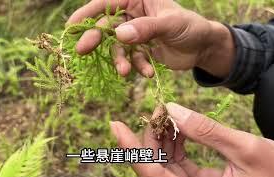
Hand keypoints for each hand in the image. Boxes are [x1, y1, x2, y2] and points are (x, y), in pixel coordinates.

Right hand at [68, 0, 234, 77]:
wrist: (202, 47)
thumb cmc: (190, 27)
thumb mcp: (170, 23)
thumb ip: (146, 28)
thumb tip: (119, 34)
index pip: (106, 3)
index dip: (86, 14)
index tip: (70, 27)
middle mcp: (131, 15)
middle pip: (105, 26)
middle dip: (95, 39)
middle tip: (82, 50)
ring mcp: (134, 34)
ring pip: (117, 47)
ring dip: (119, 60)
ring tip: (124, 72)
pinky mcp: (139, 50)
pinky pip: (131, 59)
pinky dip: (137, 67)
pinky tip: (147, 73)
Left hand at [110, 103, 273, 176]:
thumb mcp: (246, 150)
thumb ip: (208, 131)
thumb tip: (173, 109)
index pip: (152, 174)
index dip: (132, 150)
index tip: (116, 126)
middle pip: (154, 167)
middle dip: (150, 138)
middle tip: (157, 110)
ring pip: (163, 164)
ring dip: (161, 139)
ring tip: (166, 115)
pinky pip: (176, 164)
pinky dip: (174, 144)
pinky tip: (177, 127)